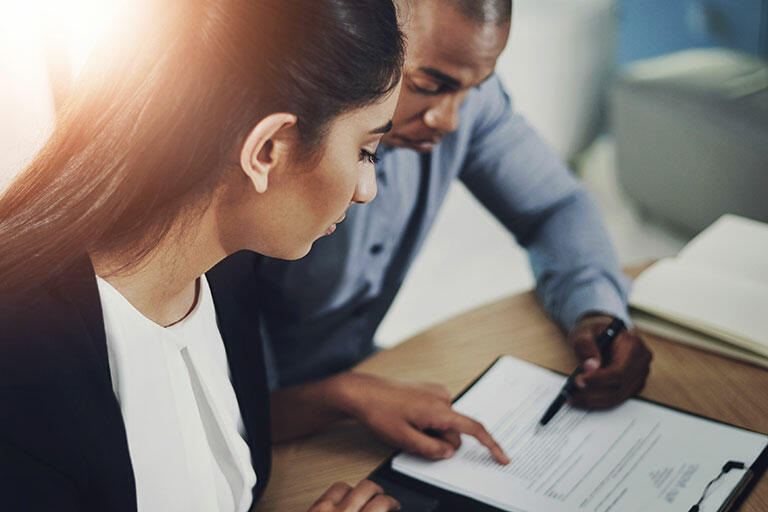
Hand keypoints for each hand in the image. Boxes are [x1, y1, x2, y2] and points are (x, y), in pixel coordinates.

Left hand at [309, 480, 399, 511]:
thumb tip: (385, 510)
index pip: (383, 502)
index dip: (393, 503)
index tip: (395, 506)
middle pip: (367, 488)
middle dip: (378, 492)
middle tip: (382, 500)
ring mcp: (324, 511)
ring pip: (345, 486)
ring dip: (356, 491)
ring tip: (361, 498)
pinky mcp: (311, 511)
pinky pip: (327, 495)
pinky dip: (337, 496)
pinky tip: (340, 503)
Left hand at [339, 373, 508, 463]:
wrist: (362, 391)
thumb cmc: (379, 411)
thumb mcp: (404, 439)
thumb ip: (431, 449)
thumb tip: (450, 452)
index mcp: (439, 408)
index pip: (473, 429)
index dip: (490, 445)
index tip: (502, 458)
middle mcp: (442, 396)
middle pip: (455, 431)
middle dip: (441, 441)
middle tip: (414, 438)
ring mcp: (436, 391)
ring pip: (445, 423)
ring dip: (432, 431)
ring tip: (407, 425)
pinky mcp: (429, 390)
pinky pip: (437, 413)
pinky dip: (428, 422)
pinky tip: (408, 418)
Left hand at [567, 314, 652, 407]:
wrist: (599, 334)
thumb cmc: (594, 331)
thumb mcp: (584, 332)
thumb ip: (586, 346)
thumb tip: (591, 366)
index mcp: (634, 345)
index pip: (620, 370)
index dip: (599, 379)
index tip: (579, 381)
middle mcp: (641, 361)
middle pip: (620, 386)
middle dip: (594, 393)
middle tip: (572, 393)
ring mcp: (639, 375)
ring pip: (618, 395)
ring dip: (594, 400)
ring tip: (574, 398)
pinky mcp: (632, 385)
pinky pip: (617, 397)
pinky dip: (599, 400)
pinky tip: (583, 398)